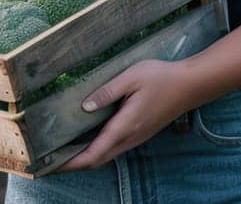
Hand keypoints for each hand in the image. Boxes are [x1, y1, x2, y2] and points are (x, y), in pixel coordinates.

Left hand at [51, 59, 197, 171]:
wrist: (191, 85)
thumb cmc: (161, 78)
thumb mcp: (131, 77)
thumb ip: (107, 92)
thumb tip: (85, 106)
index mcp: (126, 125)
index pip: (95, 152)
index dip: (72, 161)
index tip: (52, 164)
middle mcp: (131, 137)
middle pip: (98, 159)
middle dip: (73, 163)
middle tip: (49, 161)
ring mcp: (137, 137)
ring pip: (106, 156)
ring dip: (85, 158)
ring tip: (63, 152)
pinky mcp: (140, 133)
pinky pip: (114, 149)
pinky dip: (97, 151)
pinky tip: (86, 142)